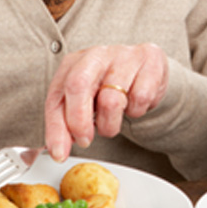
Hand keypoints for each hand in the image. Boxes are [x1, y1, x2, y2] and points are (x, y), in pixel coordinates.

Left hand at [44, 43, 167, 161]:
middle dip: (79, 122)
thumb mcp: (84, 100)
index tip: (60, 153)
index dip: (56, 128)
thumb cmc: (110, 86)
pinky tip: (134, 103)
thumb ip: (67, 123)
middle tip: (85, 140)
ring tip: (113, 120)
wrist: (146, 69)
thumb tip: (57, 150)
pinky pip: (140, 98)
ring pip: (111, 100)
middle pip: (78, 85)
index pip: (57, 96)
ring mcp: (125, 54)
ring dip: (111, 124)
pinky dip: (137, 110)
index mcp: (74, 62)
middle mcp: (97, 54)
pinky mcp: (150, 58)